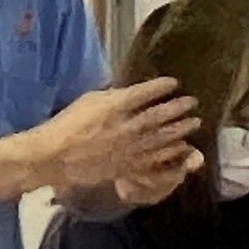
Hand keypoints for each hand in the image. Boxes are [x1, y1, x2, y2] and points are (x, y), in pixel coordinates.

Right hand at [39, 79, 202, 205]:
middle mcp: (126, 127)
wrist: (54, 156)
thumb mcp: (89, 101)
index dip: (162, 86)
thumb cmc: (67, 125)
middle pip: (160, 116)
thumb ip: (113, 97)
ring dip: (181, 129)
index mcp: (114, 106)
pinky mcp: (127, 166)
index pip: (145, 93)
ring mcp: (128, 149)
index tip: (174, 82)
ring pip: (162, 138)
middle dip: (179, 108)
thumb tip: (133, 94)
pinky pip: (155, 160)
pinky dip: (171, 153)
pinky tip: (182, 148)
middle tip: (193, 102)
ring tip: (194, 123)